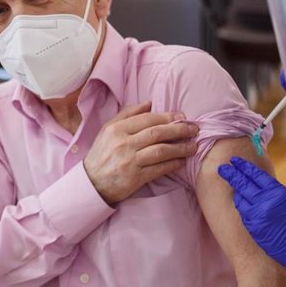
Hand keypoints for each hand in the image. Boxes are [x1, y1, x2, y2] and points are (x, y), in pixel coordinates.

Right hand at [84, 101, 198, 203]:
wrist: (91, 183)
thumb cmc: (102, 153)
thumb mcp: (108, 129)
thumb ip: (128, 114)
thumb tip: (150, 103)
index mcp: (117, 129)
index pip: (148, 119)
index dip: (168, 117)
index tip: (183, 117)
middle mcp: (123, 144)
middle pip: (157, 133)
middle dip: (179, 130)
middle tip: (194, 129)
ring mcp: (129, 161)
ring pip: (161, 151)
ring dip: (180, 148)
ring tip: (193, 146)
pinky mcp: (134, 178)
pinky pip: (158, 169)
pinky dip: (173, 164)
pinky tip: (182, 161)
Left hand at [218, 157, 285, 276]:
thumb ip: (275, 193)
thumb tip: (263, 187)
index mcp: (276, 192)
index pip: (255, 174)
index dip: (243, 166)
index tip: (234, 161)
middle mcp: (264, 202)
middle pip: (242, 184)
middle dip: (231, 174)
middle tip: (222, 168)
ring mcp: (256, 216)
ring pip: (240, 199)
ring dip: (237, 192)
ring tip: (234, 186)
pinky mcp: (253, 229)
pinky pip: (243, 214)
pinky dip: (242, 207)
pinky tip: (241, 203)